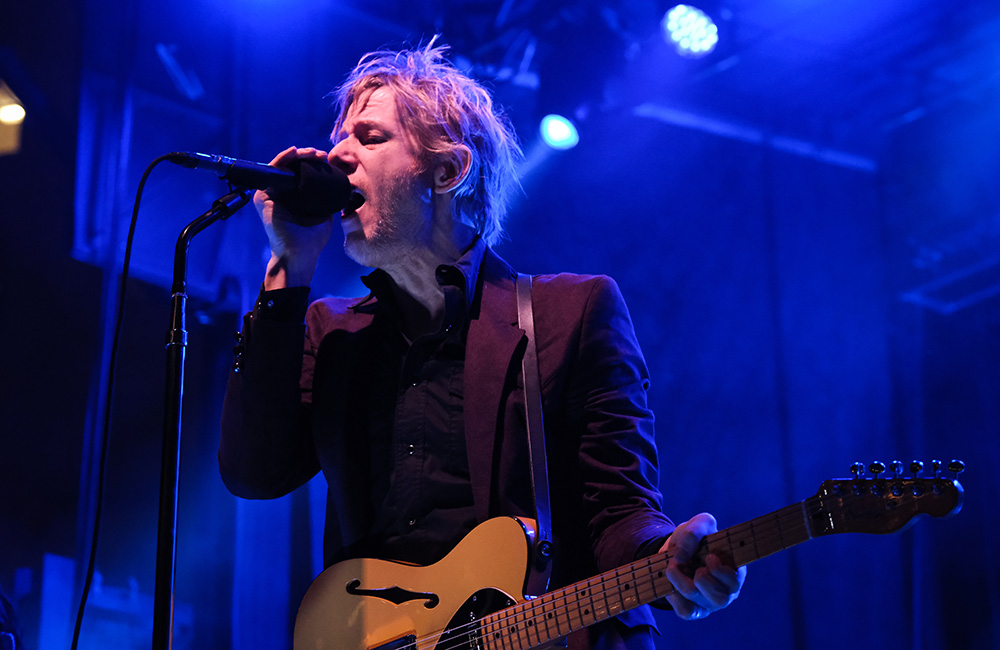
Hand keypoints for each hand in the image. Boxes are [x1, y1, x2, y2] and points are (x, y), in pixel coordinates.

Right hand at [256, 146, 334, 288]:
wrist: (300, 254)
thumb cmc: (312, 238)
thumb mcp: (325, 212)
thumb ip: (327, 196)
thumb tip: (339, 180)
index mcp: (295, 196)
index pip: (301, 172)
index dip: (313, 162)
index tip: (327, 158)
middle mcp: (281, 193)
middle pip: (292, 166)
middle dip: (307, 156)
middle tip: (321, 154)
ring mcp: (271, 194)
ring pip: (282, 165)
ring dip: (297, 155)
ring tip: (312, 152)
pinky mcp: (262, 197)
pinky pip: (271, 172)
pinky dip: (282, 159)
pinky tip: (294, 153)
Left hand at [661, 512, 745, 619]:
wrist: (679, 549)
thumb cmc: (696, 537)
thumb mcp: (698, 524)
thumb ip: (693, 532)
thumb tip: (680, 557)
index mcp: (734, 570)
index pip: (735, 581)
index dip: (722, 572)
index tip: (709, 556)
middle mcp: (726, 591)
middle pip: (720, 598)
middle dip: (702, 580)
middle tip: (693, 565)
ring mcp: (710, 602)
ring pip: (700, 604)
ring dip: (682, 583)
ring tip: (675, 567)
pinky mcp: (694, 609)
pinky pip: (686, 611)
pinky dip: (675, 597)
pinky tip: (671, 583)